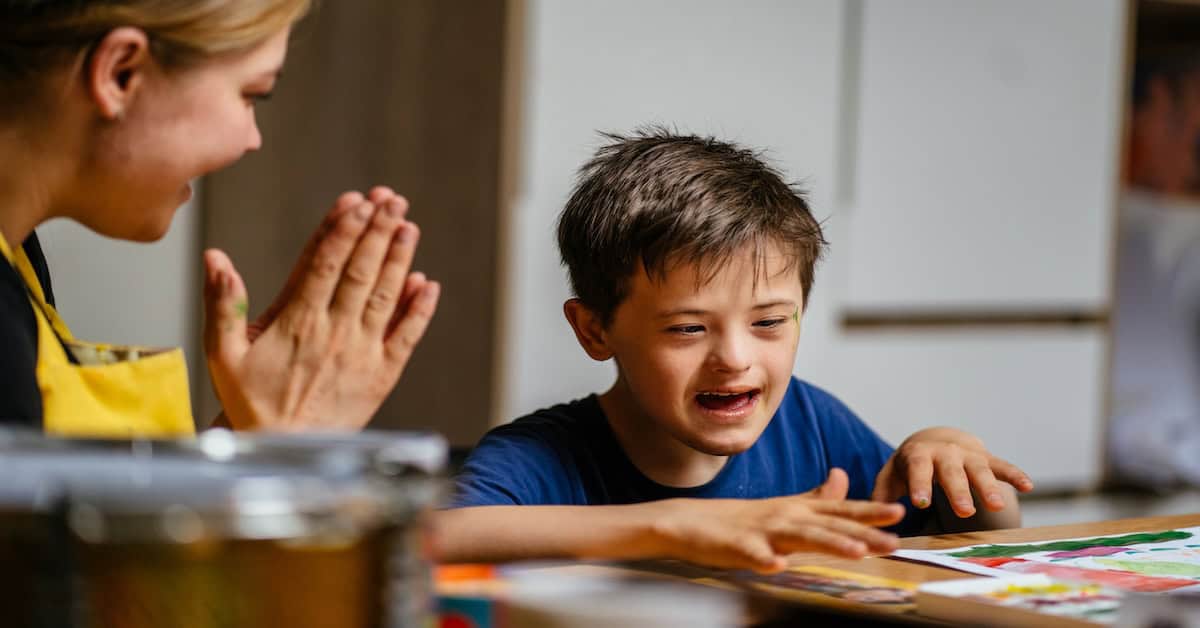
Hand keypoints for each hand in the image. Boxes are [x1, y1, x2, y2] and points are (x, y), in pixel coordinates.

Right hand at [202, 186, 440, 430]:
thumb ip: (222, 304)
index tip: (357, 202)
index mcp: (297, 322)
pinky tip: (428, 283)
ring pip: (386, 297)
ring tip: (409, 226)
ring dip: (400, 259)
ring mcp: (362, 352)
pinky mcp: (382, 374)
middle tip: (392, 200)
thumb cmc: (252, 402)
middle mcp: (335, 332)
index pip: (324, 264)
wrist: (284, 451)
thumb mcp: (223, 354)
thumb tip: (216, 258)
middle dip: (377, 232)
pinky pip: (406, 337)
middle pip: (361, 272)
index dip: (343, 230)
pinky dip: (420, 310)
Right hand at [647, 469, 904, 573]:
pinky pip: (753, 555)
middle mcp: (785, 516)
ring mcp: (761, 531)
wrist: (688, 521)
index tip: (901, 513)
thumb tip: (842, 476)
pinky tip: (778, 566)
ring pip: (800, 538)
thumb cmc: (739, 518)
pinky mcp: (737, 546)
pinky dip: (765, 559)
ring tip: (856, 553)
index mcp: (797, 510)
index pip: (840, 511)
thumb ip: (815, 496)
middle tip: (894, 540)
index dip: (870, 512)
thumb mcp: (783, 505)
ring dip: (829, 544)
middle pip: (830, 525)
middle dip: (863, 532)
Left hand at [871, 427, 1033, 517]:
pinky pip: (1002, 466)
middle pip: (951, 472)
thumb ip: (881, 494)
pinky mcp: (986, 459)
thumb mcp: (891, 475)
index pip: (917, 469)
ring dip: (988, 487)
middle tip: (963, 513)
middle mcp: (944, 452)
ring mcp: (967, 455)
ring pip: (979, 470)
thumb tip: (871, 516)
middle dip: (958, 491)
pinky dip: (1015, 474)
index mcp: (918, 455)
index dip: (919, 485)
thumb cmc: (909, 465)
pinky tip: (1027, 486)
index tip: (920, 503)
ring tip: (997, 506)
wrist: (934, 439)